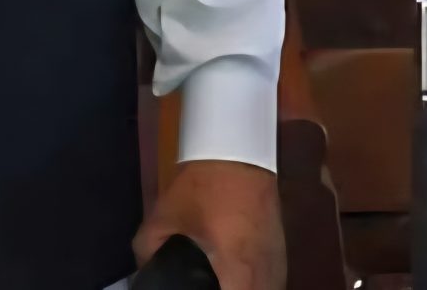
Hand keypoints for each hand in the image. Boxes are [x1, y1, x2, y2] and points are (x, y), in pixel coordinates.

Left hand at [133, 160, 282, 289]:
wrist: (237, 151)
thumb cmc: (203, 186)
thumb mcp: (164, 216)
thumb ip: (149, 248)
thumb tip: (145, 269)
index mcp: (238, 268)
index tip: (201, 289)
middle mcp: (265, 270)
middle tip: (208, 286)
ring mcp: (278, 260)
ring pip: (267, 289)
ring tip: (222, 283)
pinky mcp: (281, 249)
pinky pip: (273, 280)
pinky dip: (257, 284)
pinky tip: (239, 281)